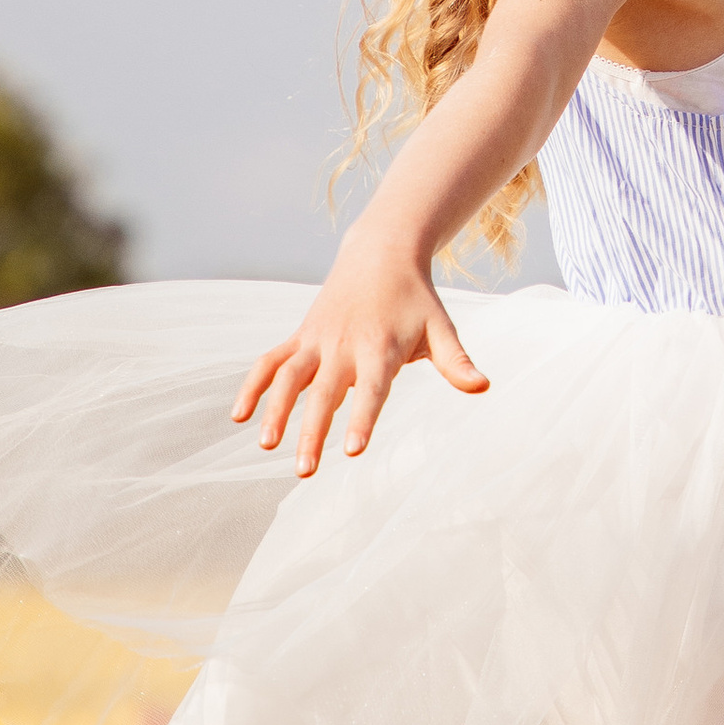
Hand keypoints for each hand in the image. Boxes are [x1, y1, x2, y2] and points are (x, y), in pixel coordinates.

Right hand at [232, 235, 488, 477]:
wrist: (381, 253)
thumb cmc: (415, 300)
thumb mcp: (440, 327)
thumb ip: (455, 361)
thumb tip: (483, 387)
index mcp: (380, 346)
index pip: (372, 389)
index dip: (362, 418)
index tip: (353, 450)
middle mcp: (344, 343)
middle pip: (325, 392)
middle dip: (312, 431)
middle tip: (306, 471)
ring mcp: (317, 339)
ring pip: (288, 376)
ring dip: (275, 410)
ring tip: (267, 446)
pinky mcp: (300, 336)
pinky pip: (270, 361)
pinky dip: (253, 385)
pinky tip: (240, 417)